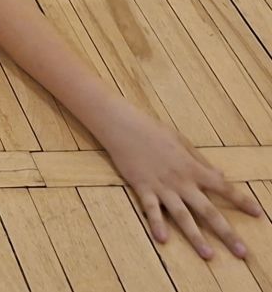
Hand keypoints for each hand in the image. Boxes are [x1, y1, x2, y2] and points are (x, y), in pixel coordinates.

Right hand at [101, 107, 261, 258]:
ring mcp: (162, 186)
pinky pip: (151, 209)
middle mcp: (181, 181)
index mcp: (192, 168)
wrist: (124, 125)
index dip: (241, 201)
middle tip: (242, 253)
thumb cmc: (152, 130)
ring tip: (208, 255)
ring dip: (196, 237)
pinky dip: (157, 224)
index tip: (258, 214)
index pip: (223, 187)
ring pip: (183, 216)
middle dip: (227, 233)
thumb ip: (201, 161)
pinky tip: (163, 239)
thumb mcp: (181, 142)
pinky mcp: (143, 187)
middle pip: (208, 210)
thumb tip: (221, 177)